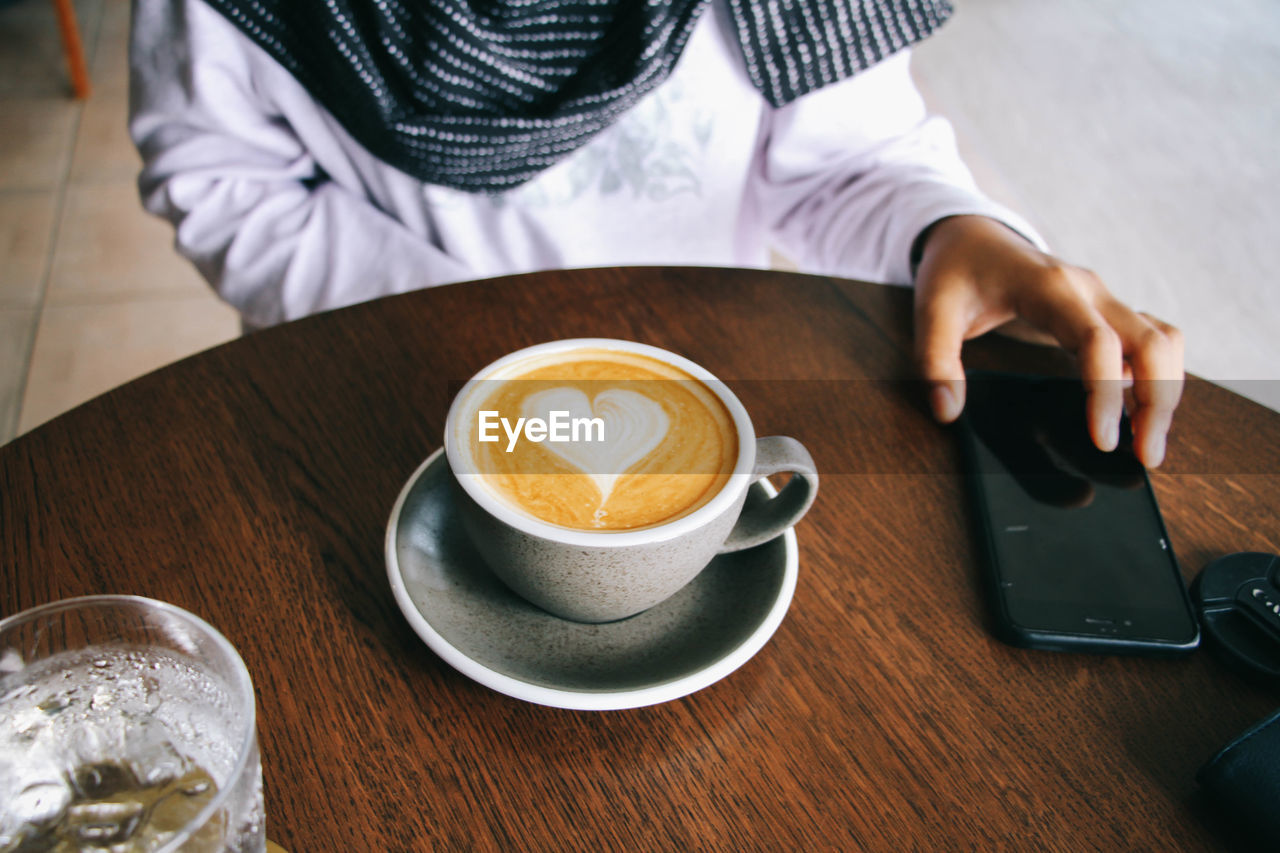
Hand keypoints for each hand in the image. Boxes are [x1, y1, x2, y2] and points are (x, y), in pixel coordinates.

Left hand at [913, 215, 1182, 467]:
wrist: (971, 234)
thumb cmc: (955, 272)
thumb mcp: (931, 311)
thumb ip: (935, 361)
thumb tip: (948, 411)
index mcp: (1048, 286)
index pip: (1096, 340)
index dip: (1105, 391)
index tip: (1103, 441)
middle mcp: (1088, 289)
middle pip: (1150, 342)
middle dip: (1157, 401)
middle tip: (1146, 457)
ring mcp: (1103, 298)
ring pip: (1162, 340)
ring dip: (1166, 390)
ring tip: (1148, 444)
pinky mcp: (1106, 310)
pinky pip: (1152, 338)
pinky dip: (1158, 374)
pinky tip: (1140, 412)